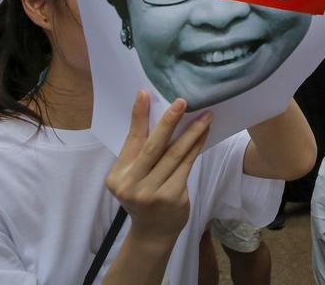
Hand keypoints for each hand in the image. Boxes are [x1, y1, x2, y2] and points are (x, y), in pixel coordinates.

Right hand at [105, 92, 210, 243]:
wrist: (153, 231)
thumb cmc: (145, 194)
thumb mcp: (134, 175)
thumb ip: (141, 151)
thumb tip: (155, 112)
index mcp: (118, 175)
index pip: (131, 140)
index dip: (138, 116)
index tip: (144, 93)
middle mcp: (131, 185)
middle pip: (154, 146)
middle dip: (169, 121)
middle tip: (182, 101)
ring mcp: (152, 193)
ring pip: (175, 154)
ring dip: (192, 132)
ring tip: (205, 115)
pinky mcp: (172, 197)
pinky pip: (187, 165)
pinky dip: (196, 147)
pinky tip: (205, 133)